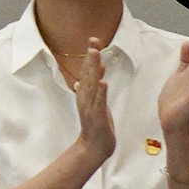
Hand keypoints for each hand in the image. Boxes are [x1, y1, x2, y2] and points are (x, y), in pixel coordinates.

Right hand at [62, 39, 117, 163]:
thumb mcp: (97, 101)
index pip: (87, 71)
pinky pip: (99, 104)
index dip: (90, 55)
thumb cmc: (97, 125)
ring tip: (96, 56)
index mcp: (85, 94)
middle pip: (87, 74)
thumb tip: (97, 69)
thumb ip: (96, 85)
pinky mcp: (97, 118)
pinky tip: (103, 83)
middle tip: (93, 41)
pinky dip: (100, 93)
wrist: (93, 148)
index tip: (93, 40)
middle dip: (91, 57)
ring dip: (93, 70)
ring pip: (91, 86)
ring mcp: (90, 108)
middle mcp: (85, 98)